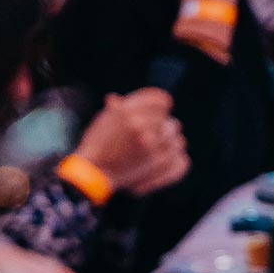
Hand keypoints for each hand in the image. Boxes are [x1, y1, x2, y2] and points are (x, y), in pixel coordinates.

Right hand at [73, 87, 189, 197]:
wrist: (91, 174)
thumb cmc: (96, 145)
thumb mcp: (104, 119)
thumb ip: (120, 107)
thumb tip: (118, 98)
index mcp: (129, 110)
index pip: (162, 100)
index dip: (162, 106)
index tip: (160, 112)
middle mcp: (141, 125)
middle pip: (170, 122)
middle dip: (163, 128)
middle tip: (156, 135)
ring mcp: (150, 146)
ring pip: (178, 141)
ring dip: (169, 146)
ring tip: (160, 150)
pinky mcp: (155, 166)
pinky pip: (181, 160)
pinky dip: (177, 162)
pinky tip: (168, 161)